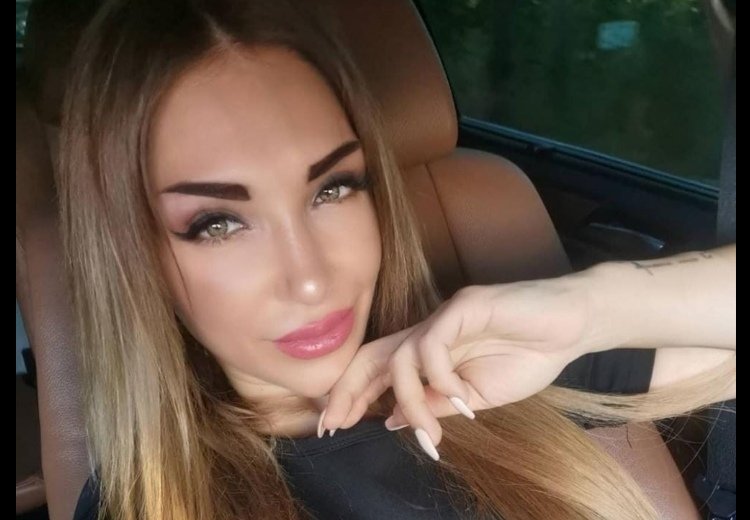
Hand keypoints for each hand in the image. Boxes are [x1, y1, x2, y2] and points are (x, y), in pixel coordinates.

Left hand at [321, 280, 595, 457]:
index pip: (376, 369)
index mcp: (428, 351)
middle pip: (372, 355)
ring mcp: (445, 316)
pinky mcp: (465, 305)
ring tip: (431, 434)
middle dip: (347, 391)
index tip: (331, 427)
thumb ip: (435, 404)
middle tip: (333, 425)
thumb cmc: (527, 357)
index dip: (350, 395)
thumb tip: (390, 420)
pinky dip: (441, 378)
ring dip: (410, 402)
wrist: (573, 326)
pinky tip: (462, 399)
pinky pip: (434, 343)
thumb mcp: (475, 397)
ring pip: (401, 357)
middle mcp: (428, 330)